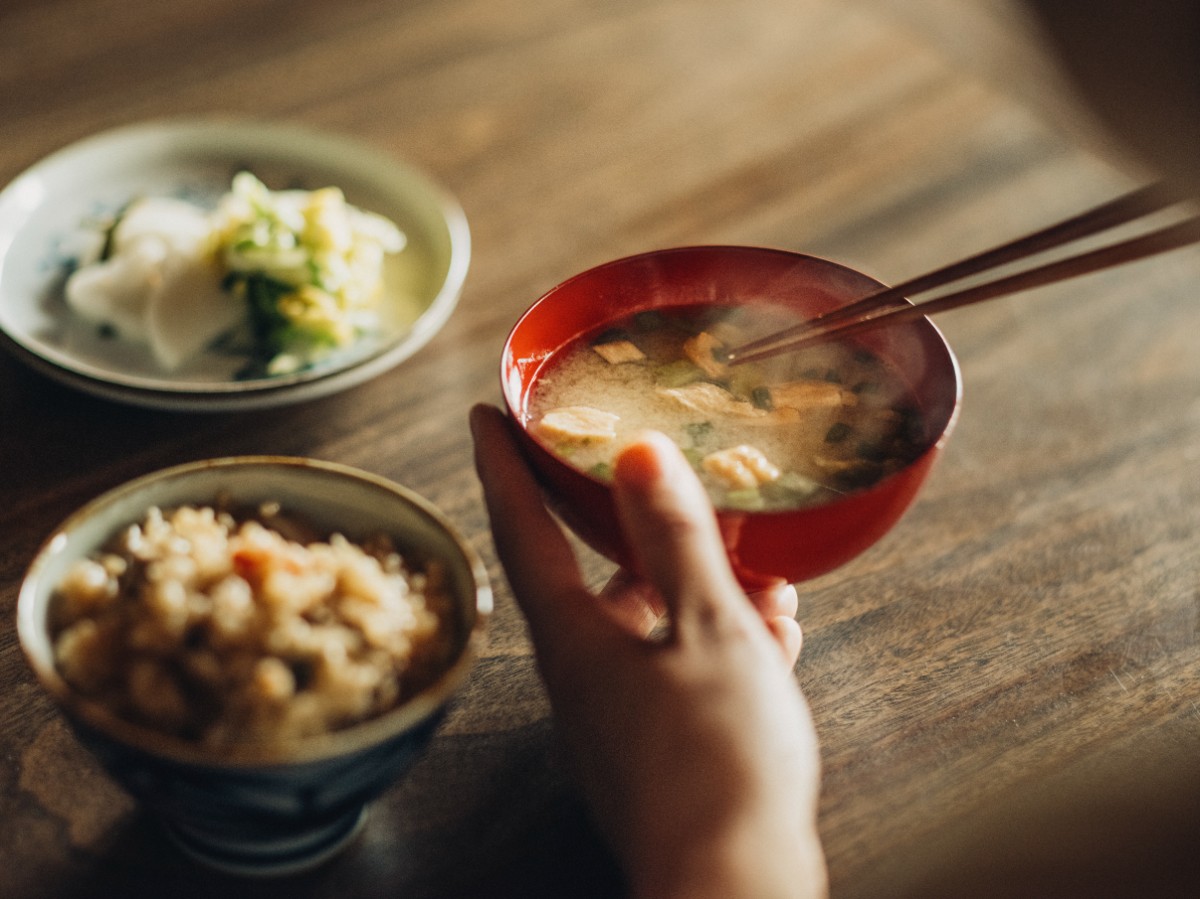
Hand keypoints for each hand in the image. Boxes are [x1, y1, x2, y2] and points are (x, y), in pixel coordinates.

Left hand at [470, 404, 826, 898]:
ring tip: (764, 574)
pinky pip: (679, 673)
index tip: (483, 415)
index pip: (522, 528)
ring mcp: (618, 718)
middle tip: (666, 491)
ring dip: (700, 591)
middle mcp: (583, 676)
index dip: (502, 465)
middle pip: (595, 577)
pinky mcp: (656, 751)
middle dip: (638, 532)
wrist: (733, 881)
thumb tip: (637, 456)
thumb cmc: (717, 761)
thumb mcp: (708, 629)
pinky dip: (718, 644)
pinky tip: (774, 635)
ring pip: (653, 626)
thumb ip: (674, 540)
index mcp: (575, 639)